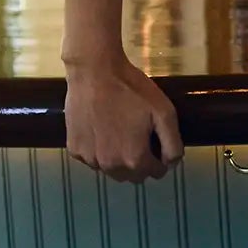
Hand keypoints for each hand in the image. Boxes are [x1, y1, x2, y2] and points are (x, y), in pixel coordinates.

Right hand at [64, 55, 183, 182]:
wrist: (94, 71)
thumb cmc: (131, 89)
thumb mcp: (164, 112)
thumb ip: (173, 143)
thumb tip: (172, 163)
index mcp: (134, 159)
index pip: (156, 173)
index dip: (160, 158)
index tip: (157, 142)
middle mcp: (110, 166)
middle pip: (133, 176)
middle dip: (140, 162)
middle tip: (139, 137)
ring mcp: (89, 159)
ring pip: (111, 170)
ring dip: (118, 159)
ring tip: (119, 132)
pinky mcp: (74, 149)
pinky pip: (92, 159)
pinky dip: (99, 151)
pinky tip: (101, 130)